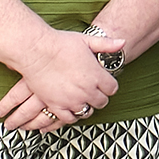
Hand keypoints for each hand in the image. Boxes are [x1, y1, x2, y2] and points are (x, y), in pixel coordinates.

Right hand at [0, 29, 121, 131]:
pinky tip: (69, 107)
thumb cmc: (60, 44)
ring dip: (85, 106)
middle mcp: (87, 90)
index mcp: (96, 75)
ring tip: (80, 99)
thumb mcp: (86, 40)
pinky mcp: (56, 105)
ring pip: (86, 112)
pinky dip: (71, 115)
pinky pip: (69, 118)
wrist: (36, 51)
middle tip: (92, 91)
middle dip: (98, 97)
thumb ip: (106, 44)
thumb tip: (123, 43)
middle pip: (101, 102)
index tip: (102, 83)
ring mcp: (72, 100)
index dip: (108, 86)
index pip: (112, 89)